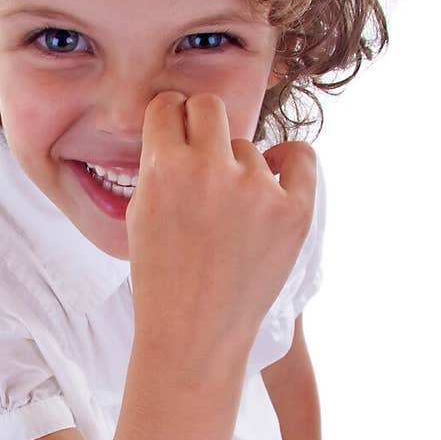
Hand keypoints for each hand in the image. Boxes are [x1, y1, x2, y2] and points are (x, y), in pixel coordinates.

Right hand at [125, 91, 316, 359]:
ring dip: (238, 170)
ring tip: (228, 216)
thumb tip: (184, 127)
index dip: (170, 120)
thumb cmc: (162, 278)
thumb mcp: (140, 214)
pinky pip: (300, 157)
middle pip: (209, 108)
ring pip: (248, 148)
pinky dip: (288, 162)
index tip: (176, 132)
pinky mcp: (295, 210)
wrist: (195, 334)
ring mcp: (257, 189)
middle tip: (203, 154)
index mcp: (163, 168)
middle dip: (202, 125)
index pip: (169, 106)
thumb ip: (160, 165)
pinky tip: (275, 176)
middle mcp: (210, 170)